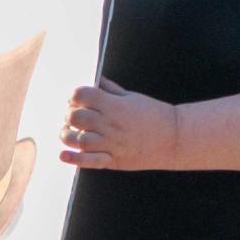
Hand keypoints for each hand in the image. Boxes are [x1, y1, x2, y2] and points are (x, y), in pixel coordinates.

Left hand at [60, 78, 179, 169]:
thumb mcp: (133, 97)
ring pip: (78, 139)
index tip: (77, 99)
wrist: (175, 138)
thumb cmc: (154, 114)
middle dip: (70, 115)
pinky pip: (89, 160)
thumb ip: (110, 89)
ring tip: (70, 132)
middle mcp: (111, 124)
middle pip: (76, 116)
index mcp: (115, 105)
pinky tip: (64, 155)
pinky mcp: (113, 160)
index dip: (75, 95)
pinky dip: (74, 158)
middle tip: (74, 116)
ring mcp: (111, 143)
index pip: (82, 95)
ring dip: (68, 135)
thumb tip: (94, 79)